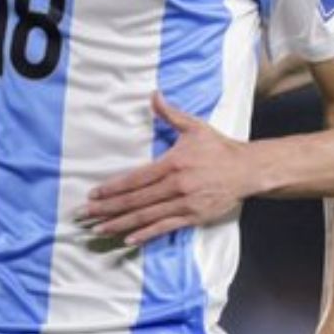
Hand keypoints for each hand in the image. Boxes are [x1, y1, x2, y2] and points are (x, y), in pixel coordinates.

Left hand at [83, 93, 254, 243]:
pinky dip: (146, 234)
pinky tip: (128, 239)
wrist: (247, 170)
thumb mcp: (194, 127)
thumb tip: (154, 95)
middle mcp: (176, 186)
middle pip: (136, 200)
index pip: (136, 178)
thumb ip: (170, 113)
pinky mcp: (194, 217)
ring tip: (98, 228)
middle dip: (108, 208)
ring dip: (120, 223)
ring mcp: (184, 204)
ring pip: (147, 216)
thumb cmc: (219, 148)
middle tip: (85, 214)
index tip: (94, 193)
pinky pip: (165, 227)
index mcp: (172, 163)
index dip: (113, 188)